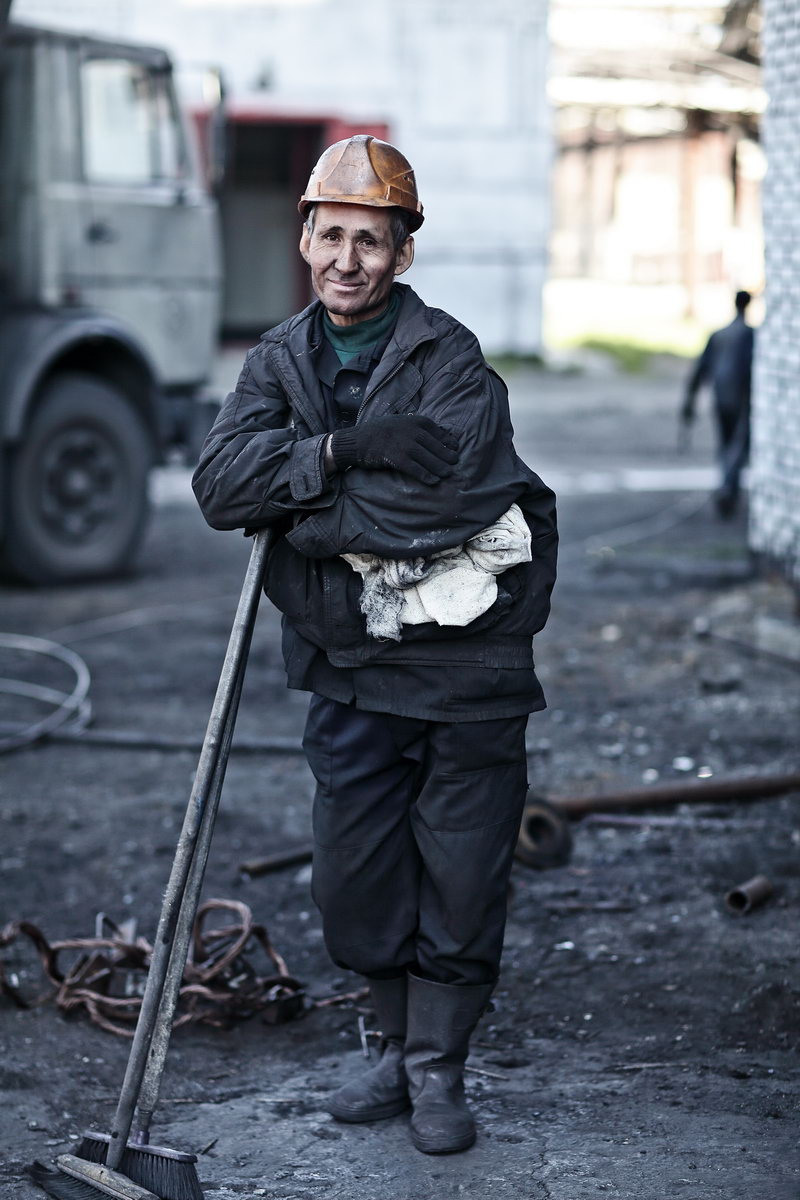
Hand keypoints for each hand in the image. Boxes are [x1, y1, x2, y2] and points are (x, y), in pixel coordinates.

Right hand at [331, 415, 458, 483]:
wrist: (356, 440)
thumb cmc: (378, 432)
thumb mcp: (399, 422)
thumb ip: (414, 426)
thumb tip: (434, 433)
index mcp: (413, 420)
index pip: (437, 430)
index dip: (447, 440)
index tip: (455, 447)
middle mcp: (411, 431)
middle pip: (435, 445)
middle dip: (446, 455)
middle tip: (455, 462)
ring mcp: (404, 444)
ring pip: (428, 458)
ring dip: (439, 467)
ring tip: (447, 473)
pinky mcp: (396, 458)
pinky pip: (415, 469)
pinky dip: (426, 475)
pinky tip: (433, 481)